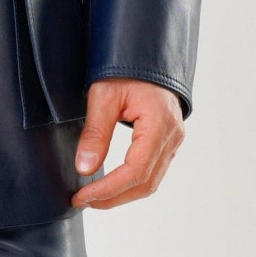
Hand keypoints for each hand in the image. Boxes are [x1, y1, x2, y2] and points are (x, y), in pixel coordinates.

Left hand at [71, 79, 185, 209]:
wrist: (145, 56)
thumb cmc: (126, 70)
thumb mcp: (103, 96)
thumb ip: (95, 133)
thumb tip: (85, 168)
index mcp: (159, 125)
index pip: (135, 171)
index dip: (108, 190)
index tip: (82, 196)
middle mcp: (172, 136)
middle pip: (145, 183)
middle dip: (113, 198)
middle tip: (83, 200)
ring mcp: (173, 140)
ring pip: (151, 181)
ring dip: (122, 194)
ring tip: (93, 196)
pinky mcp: (167, 141)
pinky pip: (153, 171)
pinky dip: (131, 183)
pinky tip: (110, 184)